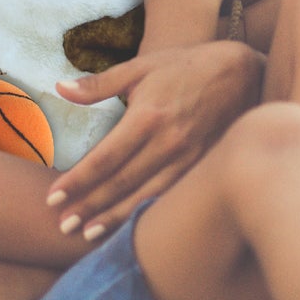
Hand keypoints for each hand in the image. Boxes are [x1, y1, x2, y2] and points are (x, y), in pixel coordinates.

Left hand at [49, 40, 264, 238]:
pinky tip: (131, 226)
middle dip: (89, 206)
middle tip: (63, 224)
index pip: (105, 158)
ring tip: (88, 233)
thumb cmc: (189, 66)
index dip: (78, 181)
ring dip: (114, 218)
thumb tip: (59, 88)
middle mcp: (168, 143)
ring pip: (145, 196)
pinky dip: (147, 212)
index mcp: (148, 116)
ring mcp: (188, 159)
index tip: (53, 197)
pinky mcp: (202, 167)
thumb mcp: (143, 66)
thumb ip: (100, 83)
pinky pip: (169, 195)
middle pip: (121, 184)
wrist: (245, 74)